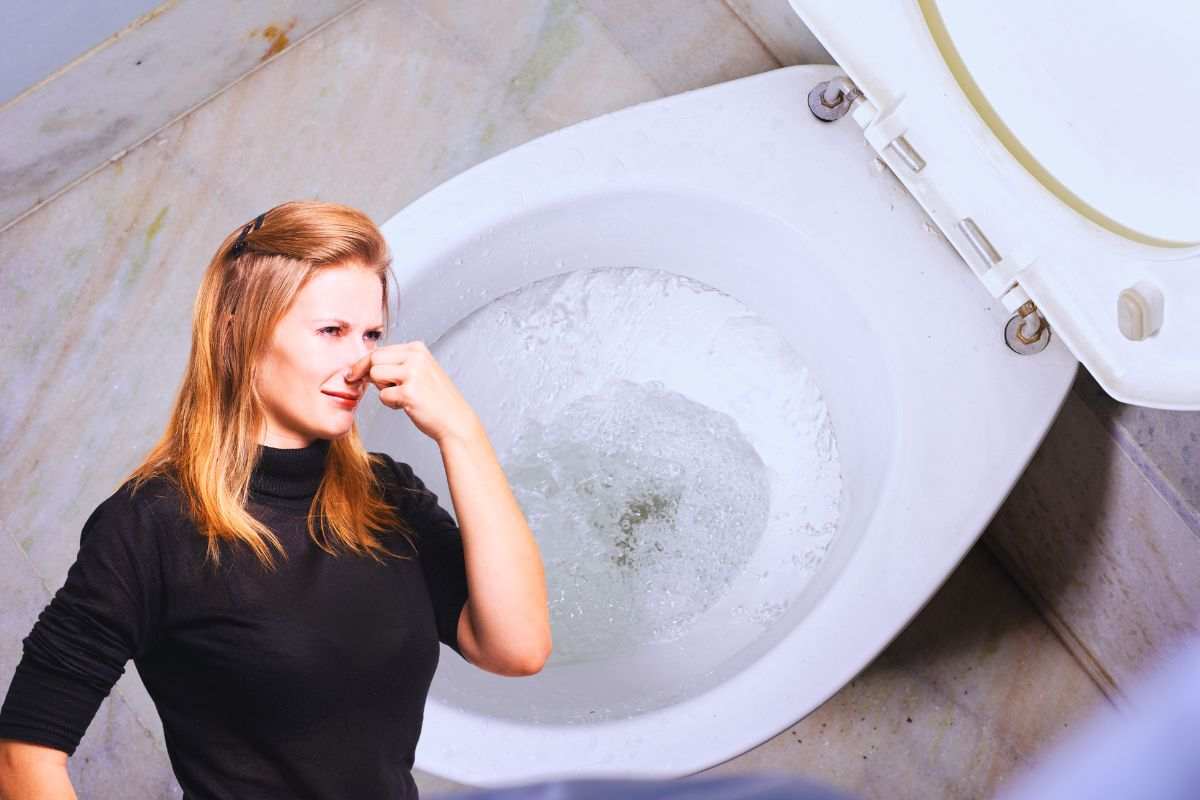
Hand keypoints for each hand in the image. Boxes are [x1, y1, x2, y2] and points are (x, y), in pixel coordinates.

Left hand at [347, 341, 482, 444]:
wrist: (455, 420)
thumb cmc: (436, 399)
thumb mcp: (420, 371)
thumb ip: (397, 364)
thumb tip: (365, 365)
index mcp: (417, 348)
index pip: (380, 350)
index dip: (365, 364)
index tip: (354, 374)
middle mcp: (416, 356)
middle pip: (374, 358)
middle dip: (368, 374)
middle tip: (375, 387)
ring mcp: (413, 373)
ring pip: (375, 374)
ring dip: (382, 389)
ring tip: (401, 396)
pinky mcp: (409, 392)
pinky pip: (383, 395)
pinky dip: (390, 404)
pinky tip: (407, 405)